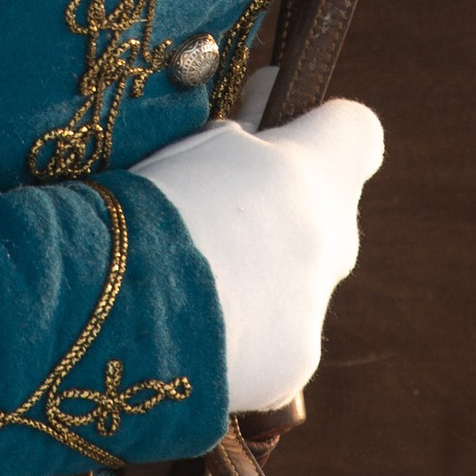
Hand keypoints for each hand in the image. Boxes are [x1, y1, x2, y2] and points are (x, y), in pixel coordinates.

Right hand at [129, 93, 383, 416]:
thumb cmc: (146, 209)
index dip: (316, 129)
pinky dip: (243, 335)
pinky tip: (188, 330)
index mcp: (313, 170)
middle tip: (209, 212)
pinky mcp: (291, 367)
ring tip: (185, 284)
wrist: (119, 311)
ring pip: (299, 282)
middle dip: (280, 210)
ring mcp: (315, 310)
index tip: (271, 130)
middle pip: (324, 213)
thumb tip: (262, 108)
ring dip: (259, 278)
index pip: (357, 133)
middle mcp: (332, 240)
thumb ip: (244, 135)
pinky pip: (276, 339)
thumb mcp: (195, 146)